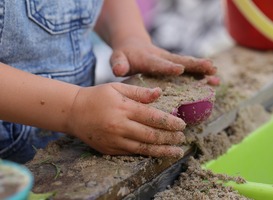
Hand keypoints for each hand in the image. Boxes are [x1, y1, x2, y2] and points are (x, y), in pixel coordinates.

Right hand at [67, 83, 185, 156]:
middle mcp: (120, 126)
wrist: (73, 112)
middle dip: (170, 137)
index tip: (182, 125)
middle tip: (181, 138)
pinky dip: (147, 154)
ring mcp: (114, 140)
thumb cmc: (97, 96)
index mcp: (124, 108)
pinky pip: (132, 153)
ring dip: (163, 150)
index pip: (153, 117)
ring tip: (176, 151)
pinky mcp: (109, 149)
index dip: (170, 122)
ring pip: (144, 148)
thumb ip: (139, 92)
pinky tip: (157, 153)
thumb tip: (160, 93)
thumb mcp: (117, 88)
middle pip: (151, 135)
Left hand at [110, 37, 216, 76]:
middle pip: (180, 61)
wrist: (133, 45)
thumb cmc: (124, 56)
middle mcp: (162, 58)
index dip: (168, 67)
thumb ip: (118, 63)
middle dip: (194, 65)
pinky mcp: (174, 64)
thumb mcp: (118, 58)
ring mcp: (170, 61)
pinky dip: (201, 74)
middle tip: (210, 67)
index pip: (158, 63)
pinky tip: (214, 80)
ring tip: (216, 75)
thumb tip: (119, 70)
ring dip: (202, 69)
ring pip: (188, 64)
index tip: (180, 69)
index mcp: (147, 59)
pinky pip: (189, 69)